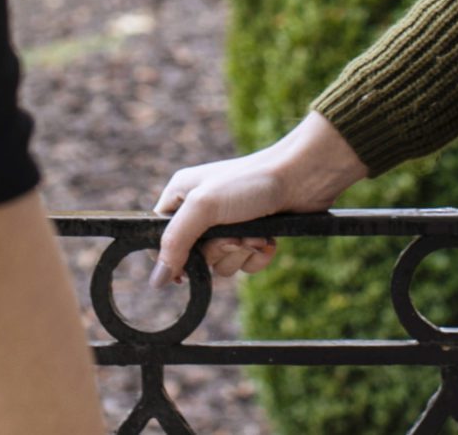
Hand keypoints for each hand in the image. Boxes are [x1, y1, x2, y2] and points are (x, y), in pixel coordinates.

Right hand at [149, 113, 369, 285]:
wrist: (302, 177)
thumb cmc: (250, 182)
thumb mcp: (204, 206)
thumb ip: (175, 241)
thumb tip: (156, 280)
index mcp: (180, 196)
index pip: (160, 238)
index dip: (172, 257)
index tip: (187, 268)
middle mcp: (201, 212)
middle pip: (194, 257)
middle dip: (219, 251)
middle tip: (234, 234)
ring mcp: (228, 225)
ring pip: (221, 265)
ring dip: (242, 254)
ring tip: (256, 233)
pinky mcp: (253, 235)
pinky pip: (245, 266)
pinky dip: (258, 257)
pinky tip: (269, 239)